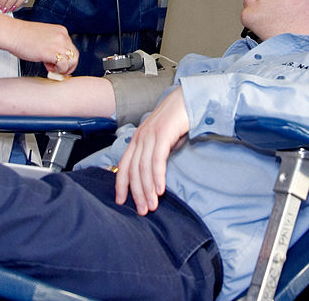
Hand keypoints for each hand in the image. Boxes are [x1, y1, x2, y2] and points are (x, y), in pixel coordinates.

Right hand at [0, 14, 78, 75]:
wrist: (12, 34)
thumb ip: (52, 46)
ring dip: (63, 69)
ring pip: (72, 61)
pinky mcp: (52, 52)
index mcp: (60, 31)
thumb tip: (56, 59)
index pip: (71, 47)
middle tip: (59, 70)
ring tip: (51, 68)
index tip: (58, 63)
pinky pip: (64, 66)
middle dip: (68, 66)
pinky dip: (58, 71)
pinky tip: (49, 68)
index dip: (65, 58)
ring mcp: (58, 44)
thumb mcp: (43, 38)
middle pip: (75, 55)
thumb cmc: (22, 37)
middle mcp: (62, 36)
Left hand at [115, 87, 189, 214]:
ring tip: (152, 206)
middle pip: (133, 170)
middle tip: (142, 211)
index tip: (121, 201)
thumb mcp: (161, 138)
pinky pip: (157, 159)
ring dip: (147, 189)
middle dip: (136, 193)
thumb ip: (154, 152)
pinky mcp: (162, 134)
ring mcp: (150, 135)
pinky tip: (160, 189)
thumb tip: (152, 174)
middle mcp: (140, 137)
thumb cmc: (177, 120)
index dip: (121, 184)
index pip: (124, 165)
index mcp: (137, 139)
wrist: (188, 98)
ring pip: (144, 168)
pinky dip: (157, 176)